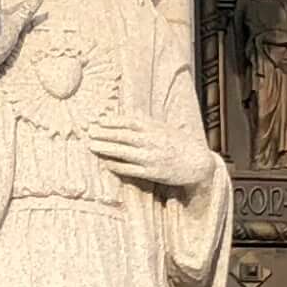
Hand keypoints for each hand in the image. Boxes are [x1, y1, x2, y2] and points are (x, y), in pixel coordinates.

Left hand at [87, 114, 211, 196]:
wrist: (198, 164)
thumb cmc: (181, 145)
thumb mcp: (166, 129)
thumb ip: (148, 122)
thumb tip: (131, 113)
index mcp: (156, 129)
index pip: (130, 122)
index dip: (112, 121)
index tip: (98, 120)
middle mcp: (152, 142)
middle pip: (123, 136)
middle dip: (104, 133)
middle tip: (88, 131)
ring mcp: (151, 158)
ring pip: (124, 152)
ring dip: (106, 148)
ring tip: (91, 145)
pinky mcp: (152, 174)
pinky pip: (130, 170)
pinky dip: (117, 166)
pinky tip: (106, 162)